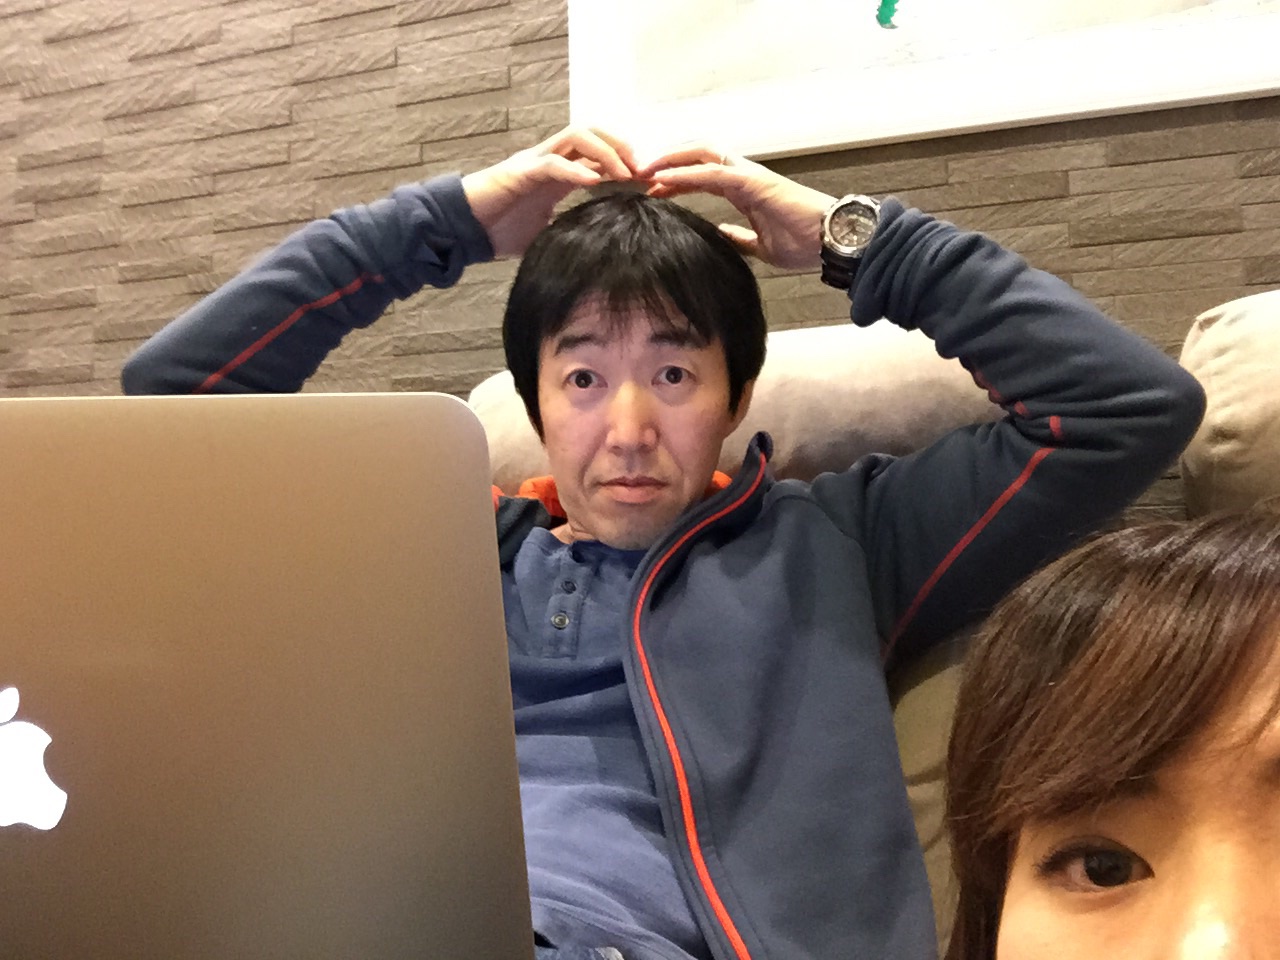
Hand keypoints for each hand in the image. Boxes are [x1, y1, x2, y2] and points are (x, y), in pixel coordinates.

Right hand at [462, 126, 638, 258]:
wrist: (463, 231)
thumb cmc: (499, 231)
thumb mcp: (546, 234)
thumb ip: (569, 231)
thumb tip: (598, 252)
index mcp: (557, 173)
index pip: (596, 153)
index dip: (624, 161)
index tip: (647, 181)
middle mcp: (549, 159)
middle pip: (591, 132)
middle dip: (621, 146)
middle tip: (643, 170)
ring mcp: (534, 162)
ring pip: (576, 135)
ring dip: (605, 151)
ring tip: (624, 173)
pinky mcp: (519, 171)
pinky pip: (553, 163)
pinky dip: (576, 170)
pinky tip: (594, 183)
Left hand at [638, 147, 834, 269]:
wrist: (831, 242)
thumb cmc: (805, 242)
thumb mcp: (761, 246)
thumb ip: (740, 237)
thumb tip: (721, 235)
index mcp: (744, 189)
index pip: (702, 175)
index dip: (675, 179)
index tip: (651, 190)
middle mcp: (744, 175)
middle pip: (697, 156)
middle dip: (667, 161)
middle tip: (639, 174)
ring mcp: (749, 175)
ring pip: (701, 155)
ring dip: (670, 160)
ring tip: (643, 170)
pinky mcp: (754, 181)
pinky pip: (713, 172)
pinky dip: (686, 173)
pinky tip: (664, 179)